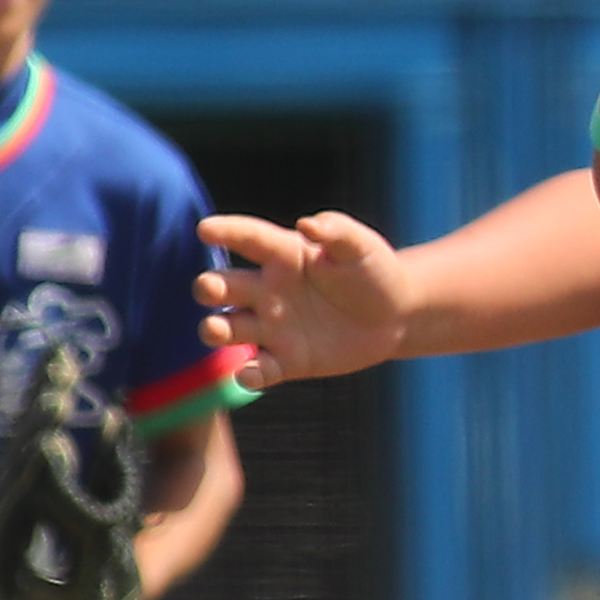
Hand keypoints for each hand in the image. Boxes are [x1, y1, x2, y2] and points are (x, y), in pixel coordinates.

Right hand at [197, 209, 408, 391]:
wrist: (394, 316)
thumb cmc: (373, 271)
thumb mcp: (360, 246)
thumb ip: (336, 231)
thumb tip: (308, 224)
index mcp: (283, 255)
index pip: (249, 239)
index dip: (226, 232)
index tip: (204, 229)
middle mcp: (267, 290)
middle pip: (224, 286)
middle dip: (210, 288)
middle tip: (211, 289)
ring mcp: (272, 327)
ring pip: (228, 328)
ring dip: (215, 329)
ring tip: (215, 328)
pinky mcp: (285, 361)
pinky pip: (259, 370)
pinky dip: (249, 375)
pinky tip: (249, 375)